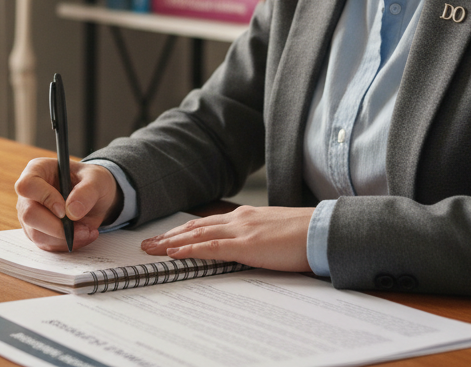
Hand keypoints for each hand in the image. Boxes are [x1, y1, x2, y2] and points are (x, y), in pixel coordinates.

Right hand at [15, 158, 120, 251]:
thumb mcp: (97, 179)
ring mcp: (31, 215)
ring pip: (37, 234)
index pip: (27, 186)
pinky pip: (47, 244)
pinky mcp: (38, 232)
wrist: (96, 198)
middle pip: (28, 214)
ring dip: (65, 238)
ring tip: (88, 230)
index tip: (65, 210)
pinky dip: (68, 244)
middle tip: (82, 227)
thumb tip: (72, 212)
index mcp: (37, 171)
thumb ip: (87, 192)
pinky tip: (84, 235)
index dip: (45, 198)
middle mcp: (29, 194)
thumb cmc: (92, 181)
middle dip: (56, 226)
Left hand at [140, 205, 314, 271]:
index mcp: (246, 216)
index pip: (207, 223)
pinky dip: (189, 249)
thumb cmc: (305, 235)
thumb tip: (247, 248)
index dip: (184, 230)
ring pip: (196, 235)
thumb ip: (257, 238)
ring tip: (151, 249)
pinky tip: (173, 253)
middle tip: (147, 244)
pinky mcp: (245, 245)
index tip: (167, 237)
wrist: (323, 230)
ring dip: (171, 242)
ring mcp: (240, 230)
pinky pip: (210, 247)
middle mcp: (238, 219)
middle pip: (195, 227)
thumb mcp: (275, 234)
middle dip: (169, 236)